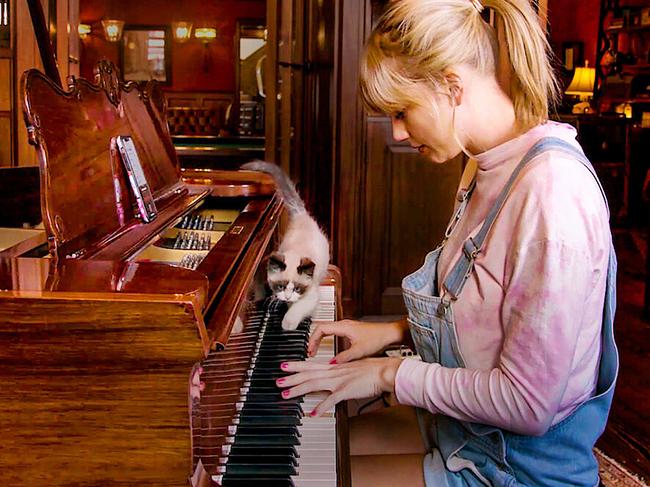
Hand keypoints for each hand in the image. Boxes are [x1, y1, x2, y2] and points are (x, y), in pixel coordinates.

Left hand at [277, 357, 402, 416]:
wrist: (384, 371)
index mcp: (334, 367)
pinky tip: (313, 413)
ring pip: (313, 384)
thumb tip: (331, 378)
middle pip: (307, 374)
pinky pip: (331, 400)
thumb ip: (339, 374)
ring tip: (286, 394)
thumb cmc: (371, 370)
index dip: (296, 366)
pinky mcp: (346, 390)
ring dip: (298, 389)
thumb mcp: (351, 369)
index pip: (310, 365)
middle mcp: (333, 372)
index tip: (283, 366)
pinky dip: (321, 406)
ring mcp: (339, 381)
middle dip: (290, 378)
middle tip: (277, 381)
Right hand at [308, 319, 409, 363]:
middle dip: (314, 340)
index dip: (313, 340)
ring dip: (320, 340)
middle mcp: (344, 324)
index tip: (310, 350)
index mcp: (343, 326)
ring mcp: (347, 326)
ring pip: (327, 330)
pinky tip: (329, 348)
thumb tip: (332, 364)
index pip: (320, 329)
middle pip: (322, 329)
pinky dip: (327, 340)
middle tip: (310, 352)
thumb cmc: (378, 338)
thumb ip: (344, 358)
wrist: (390, 334)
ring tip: (315, 351)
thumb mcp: (359, 351)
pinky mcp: (351, 330)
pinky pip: (334, 332)